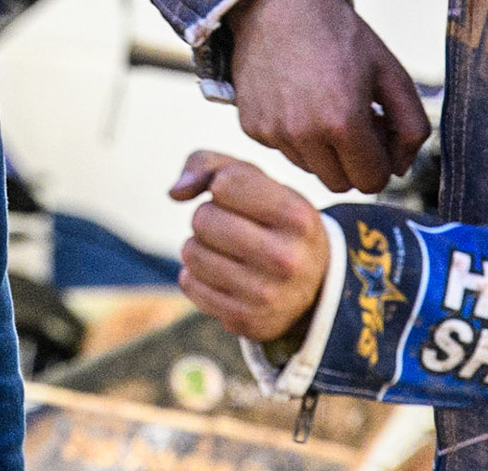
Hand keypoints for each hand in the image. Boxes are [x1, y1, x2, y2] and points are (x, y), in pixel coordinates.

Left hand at [169, 150, 329, 341]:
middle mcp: (287, 258)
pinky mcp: (245, 321)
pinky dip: (196, 274)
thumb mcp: (257, 181)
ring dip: (198, 246)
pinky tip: (220, 275)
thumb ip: (209, 165)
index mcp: (297, 215)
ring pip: (191, 253)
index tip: (236, 197)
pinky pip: (189, 284)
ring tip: (223, 250)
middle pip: (203, 219)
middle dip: (206, 217)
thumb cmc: (272, 220)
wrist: (312, 284)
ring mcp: (267, 295)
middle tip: (227, 226)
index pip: (225, 183)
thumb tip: (175, 192)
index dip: (220, 185)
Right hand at [227, 0, 429, 193]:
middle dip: (353, 161)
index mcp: (342, 123)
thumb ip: (411, 126)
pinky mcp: (251, 127)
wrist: (278, 3)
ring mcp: (272, 133)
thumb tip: (399, 168)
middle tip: (353, 122)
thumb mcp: (390, 71)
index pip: (372, 181)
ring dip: (322, 150)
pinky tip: (296, 99)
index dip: (381, 159)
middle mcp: (303, 135)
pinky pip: (283, 150)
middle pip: (340, 183)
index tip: (376, 130)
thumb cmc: (338, 34)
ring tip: (323, 106)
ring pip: (310, 169)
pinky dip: (294, 135)